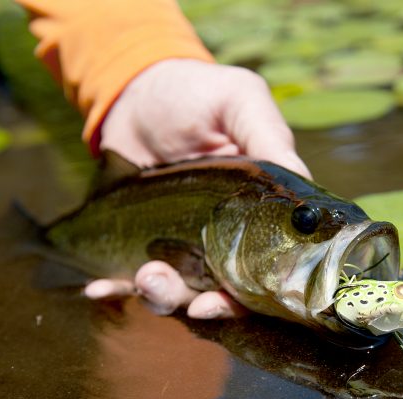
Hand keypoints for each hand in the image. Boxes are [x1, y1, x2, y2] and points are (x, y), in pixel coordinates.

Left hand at [88, 59, 309, 317]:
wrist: (135, 91)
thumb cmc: (197, 93)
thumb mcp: (240, 101)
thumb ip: (269, 138)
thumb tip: (304, 198)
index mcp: (256, 213)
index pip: (266, 268)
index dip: (250, 297)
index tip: (221, 302)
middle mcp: (224, 237)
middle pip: (222, 291)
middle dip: (202, 304)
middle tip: (185, 298)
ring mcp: (181, 243)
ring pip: (176, 290)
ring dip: (161, 296)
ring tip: (144, 278)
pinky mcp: (140, 243)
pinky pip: (128, 277)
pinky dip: (114, 290)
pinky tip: (98, 291)